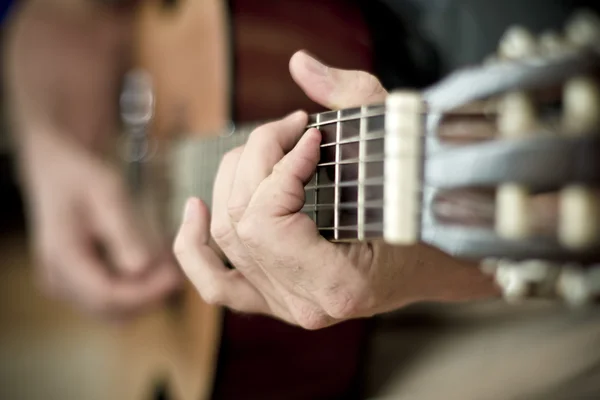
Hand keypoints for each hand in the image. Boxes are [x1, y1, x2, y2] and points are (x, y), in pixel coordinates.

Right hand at [20, 131, 180, 319]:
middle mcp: (58, 279)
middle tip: (178, 271)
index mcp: (62, 257)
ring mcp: (64, 285)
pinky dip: (134, 290)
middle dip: (149, 296)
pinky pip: (109, 300)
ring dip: (144, 295)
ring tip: (168, 267)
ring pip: (112, 310)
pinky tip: (153, 266)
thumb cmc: (82, 177)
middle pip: (111, 309)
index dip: (146, 293)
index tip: (176, 277)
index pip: (106, 295)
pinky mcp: (76, 284)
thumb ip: (123, 232)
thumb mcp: (107, 194)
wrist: (57, 171)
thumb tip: (142, 268)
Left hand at [174, 51, 497, 328]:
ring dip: (233, 180)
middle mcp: (306, 304)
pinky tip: (196, 208)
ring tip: (265, 147)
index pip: (266, 219)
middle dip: (258, 158)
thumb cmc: (426, 210)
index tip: (311, 134)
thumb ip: (355, 100)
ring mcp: (286, 306)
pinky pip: (216, 283)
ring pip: (226, 237)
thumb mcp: (402, 148)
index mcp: (339, 283)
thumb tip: (299, 65)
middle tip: (290, 127)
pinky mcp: (275, 300)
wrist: (437, 259)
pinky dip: (195, 247)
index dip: (280, 165)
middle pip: (241, 220)